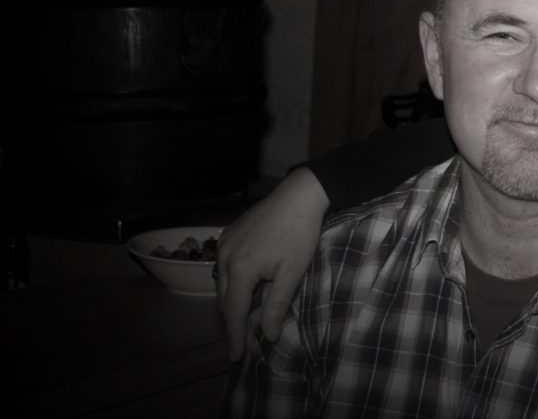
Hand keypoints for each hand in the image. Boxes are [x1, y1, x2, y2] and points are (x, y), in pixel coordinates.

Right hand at [216, 167, 329, 360]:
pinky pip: (225, 265)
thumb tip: (267, 336)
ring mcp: (224, 243)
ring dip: (232, 300)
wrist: (299, 196)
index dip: (236, 336)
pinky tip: (246, 285)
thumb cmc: (299, 234)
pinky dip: (232, 280)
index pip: (234, 312)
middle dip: (233, 321)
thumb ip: (277, 305)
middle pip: (225, 299)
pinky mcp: (229, 233)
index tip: (236, 357)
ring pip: (222, 282)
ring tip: (245, 316)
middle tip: (242, 340)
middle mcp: (225, 257)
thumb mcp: (292, 273)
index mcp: (240, 269)